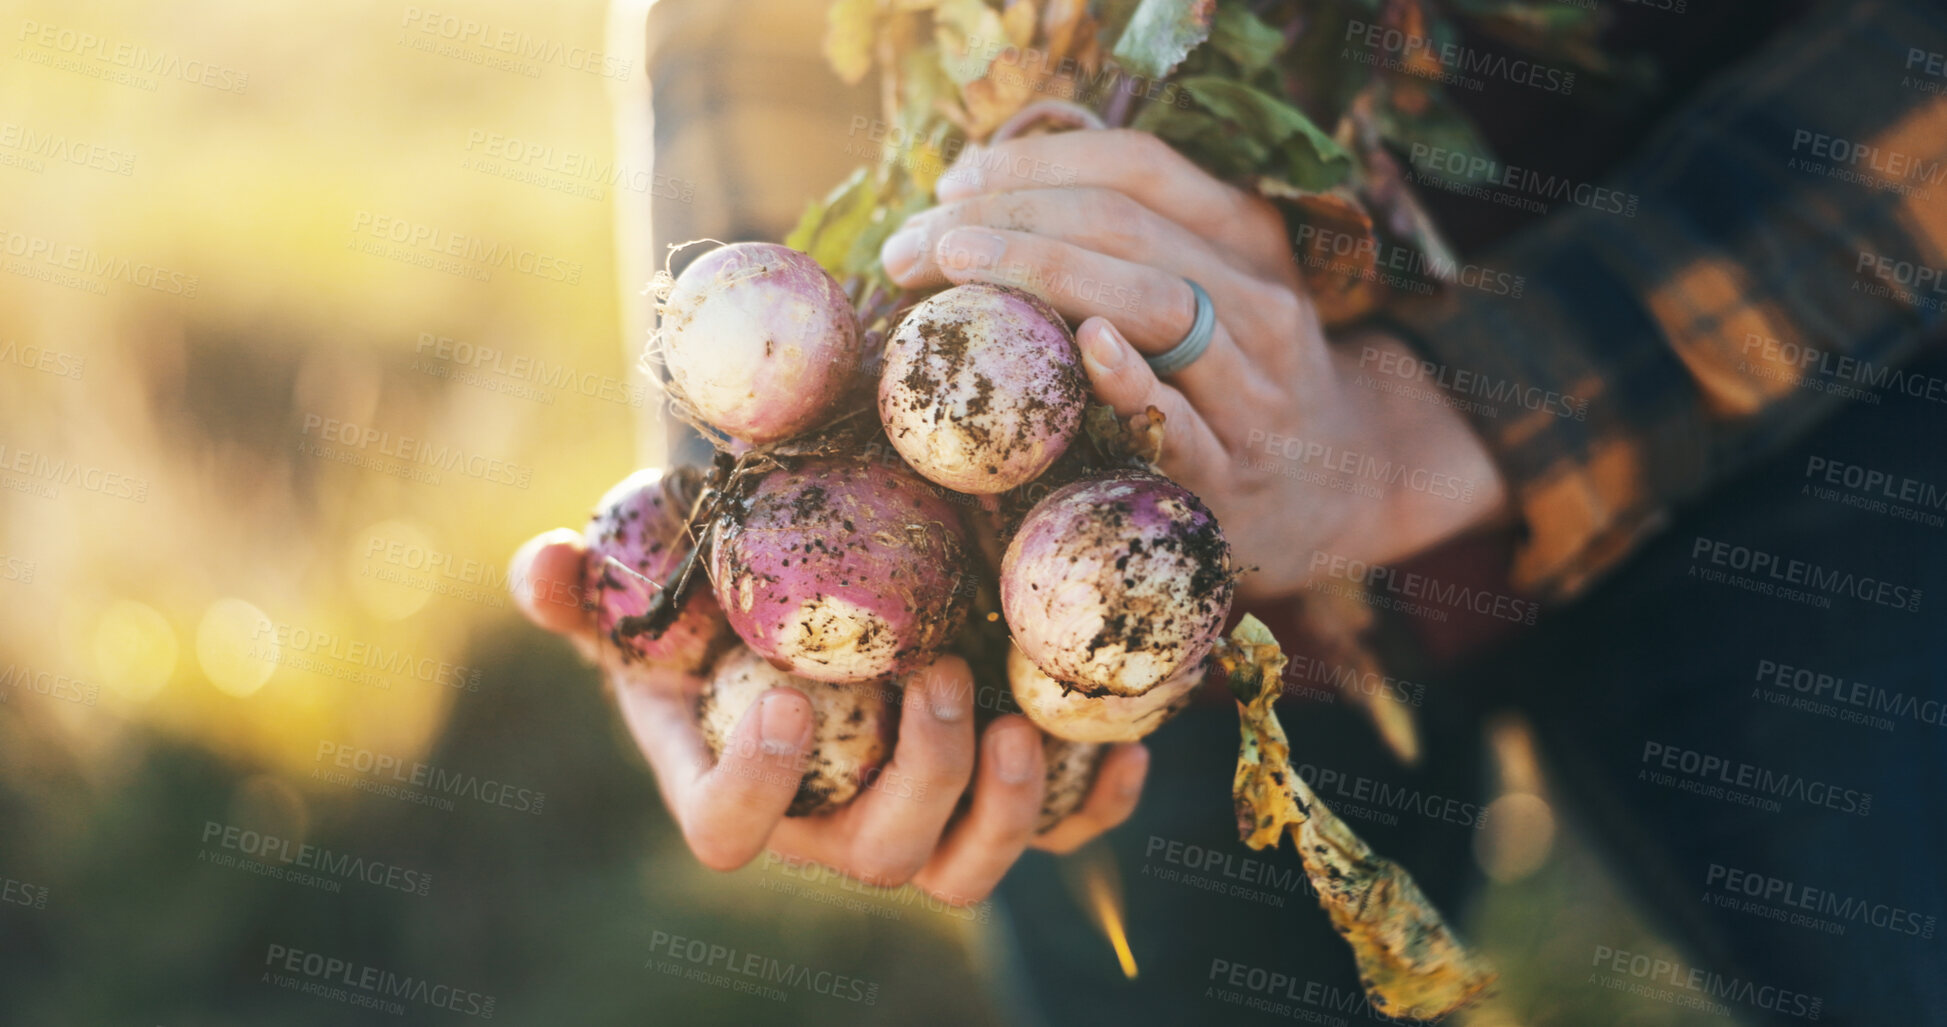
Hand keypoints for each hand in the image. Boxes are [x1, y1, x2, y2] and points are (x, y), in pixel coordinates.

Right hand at [508, 529, 1150, 903]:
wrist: (807, 606)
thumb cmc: (715, 602)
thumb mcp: (644, 589)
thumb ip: (586, 590)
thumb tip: (537, 568)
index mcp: (736, 788)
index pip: (729, 834)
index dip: (756, 788)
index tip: (787, 698)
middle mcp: (828, 827)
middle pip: (875, 857)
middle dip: (918, 776)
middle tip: (938, 672)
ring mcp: (915, 829)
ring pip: (964, 871)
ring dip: (1004, 807)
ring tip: (1022, 718)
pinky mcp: (991, 809)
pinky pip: (1057, 840)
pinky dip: (1095, 806)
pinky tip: (1127, 751)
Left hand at [880, 129, 1507, 598]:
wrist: (1337, 492)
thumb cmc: (1235, 379)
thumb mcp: (1210, 290)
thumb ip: (1125, 241)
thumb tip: (978, 198)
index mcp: (1246, 237)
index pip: (1137, 167)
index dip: (1036, 163)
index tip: (949, 185)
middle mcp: (1257, 300)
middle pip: (1124, 226)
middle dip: (1005, 221)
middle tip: (915, 242)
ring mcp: (1252, 388)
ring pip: (1153, 303)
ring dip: (1039, 275)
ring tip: (952, 271)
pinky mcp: (1233, 473)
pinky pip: (1181, 418)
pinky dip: (1130, 378)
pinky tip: (1080, 346)